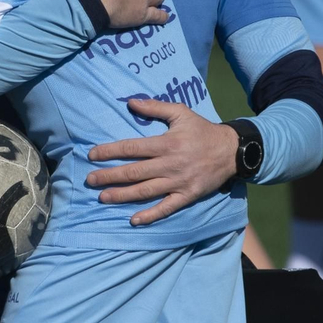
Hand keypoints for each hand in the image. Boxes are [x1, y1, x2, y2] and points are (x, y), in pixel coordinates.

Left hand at [85, 100, 240, 224]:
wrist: (232, 151)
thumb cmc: (202, 130)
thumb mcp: (181, 113)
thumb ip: (155, 107)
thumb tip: (130, 102)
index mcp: (166, 143)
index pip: (131, 148)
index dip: (109, 151)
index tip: (92, 155)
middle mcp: (170, 164)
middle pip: (134, 172)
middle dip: (109, 176)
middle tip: (89, 180)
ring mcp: (178, 182)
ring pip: (145, 191)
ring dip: (122, 195)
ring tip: (102, 197)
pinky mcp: (187, 196)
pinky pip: (166, 208)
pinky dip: (150, 215)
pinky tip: (133, 220)